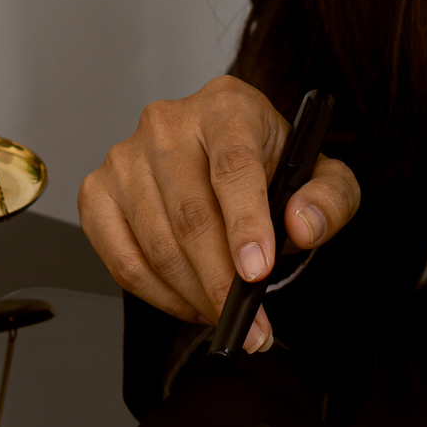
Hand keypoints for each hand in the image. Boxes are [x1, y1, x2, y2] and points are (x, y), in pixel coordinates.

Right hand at [78, 76, 359, 351]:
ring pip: (156, 245)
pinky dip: (158, 294)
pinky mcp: (97, 192)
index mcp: (226, 106)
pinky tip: (189, 300)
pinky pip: (122, 260)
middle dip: (221, 280)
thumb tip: (301, 226)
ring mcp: (124, 158)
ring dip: (193, 293)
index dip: (245, 225)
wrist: (227, 160)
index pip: (232, 167)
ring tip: (223, 312)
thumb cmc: (269, 168)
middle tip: (247, 320)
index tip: (256, 272)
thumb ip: (329, 199)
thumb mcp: (321, 178)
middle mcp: (167, 123)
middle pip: (190, 215)